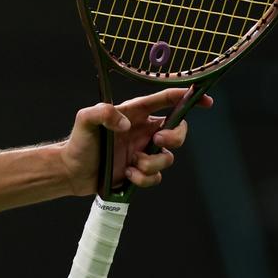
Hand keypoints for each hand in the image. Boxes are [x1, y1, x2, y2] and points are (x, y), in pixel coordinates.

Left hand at [60, 87, 213, 196]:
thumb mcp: (85, 120)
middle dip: (176, 137)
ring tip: (132, 164)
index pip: (167, 101)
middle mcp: (143, 132)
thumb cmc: (78, 142)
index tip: (206, 101)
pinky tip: (126, 174)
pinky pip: (155, 177)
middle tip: (158, 141)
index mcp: (135, 114)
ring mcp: (143, 152)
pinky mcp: (140, 172)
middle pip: (178, 131)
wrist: (71, 171)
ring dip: (152, 163)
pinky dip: (144, 179)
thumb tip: (127, 124)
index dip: (188, 98)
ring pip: (167, 159)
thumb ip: (103, 113)